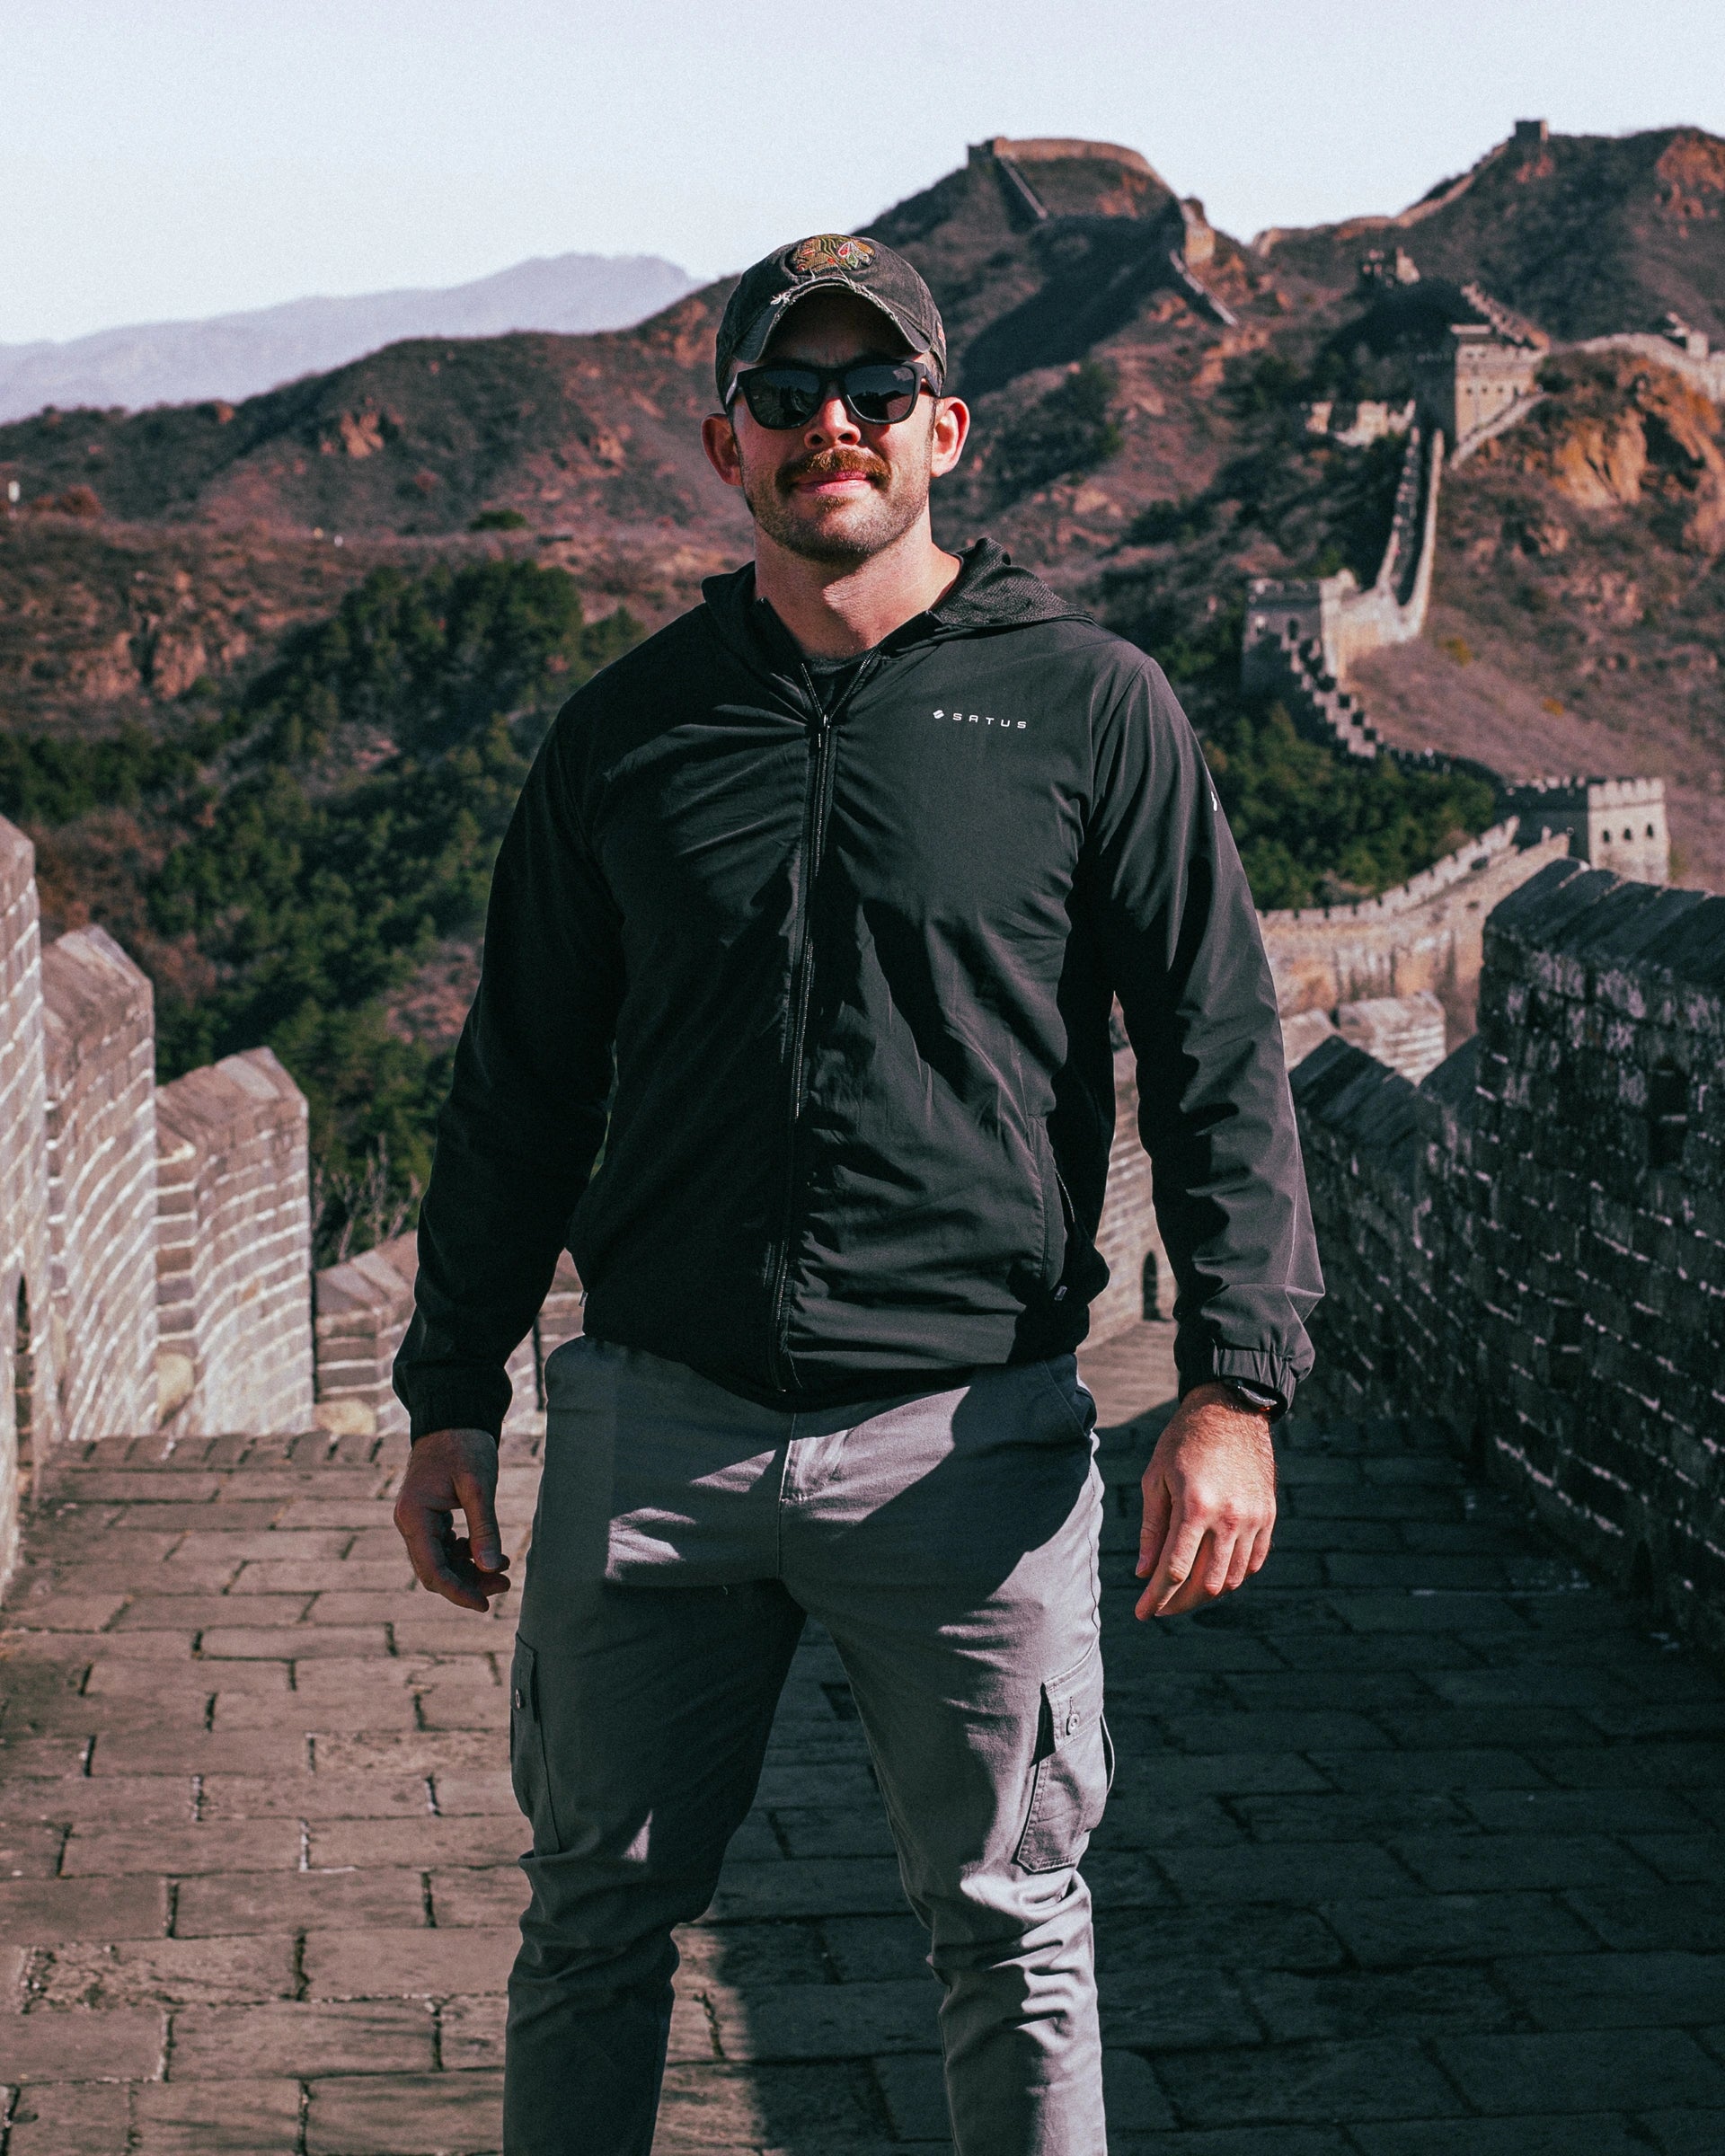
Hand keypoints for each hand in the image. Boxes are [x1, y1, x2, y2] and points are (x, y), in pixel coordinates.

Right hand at [393, 1427, 511, 1611]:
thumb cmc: (465, 1446)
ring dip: (469, 1570)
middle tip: (504, 1585)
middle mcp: (409, 1522)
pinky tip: (489, 1554)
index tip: (485, 1605)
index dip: (458, 1592)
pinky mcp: (429, 1515)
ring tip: (503, 1572)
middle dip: (468, 1583)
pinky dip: (466, 1554)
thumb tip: (490, 1569)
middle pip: (434, 1570)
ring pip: (440, 1561)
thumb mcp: (479, 1487)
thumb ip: (484, 1529)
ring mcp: (417, 1519)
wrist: (454, 1417)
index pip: (432, 1570)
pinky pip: (444, 1547)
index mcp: (414, 1516)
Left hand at [1135, 1381, 1276, 1619]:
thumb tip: (1144, 1573)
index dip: (1156, 1598)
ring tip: (1183, 1593)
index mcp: (1196, 1507)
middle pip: (1205, 1584)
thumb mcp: (1156, 1478)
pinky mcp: (1268, 1516)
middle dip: (1179, 1604)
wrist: (1231, 1410)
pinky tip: (1212, 1576)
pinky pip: (1253, 1563)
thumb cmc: (1184, 1441)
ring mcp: (1253, 1519)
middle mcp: (1229, 1518)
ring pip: (1232, 1579)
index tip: (1141, 1613)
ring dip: (1205, 1594)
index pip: (1174, 1570)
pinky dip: (1233, 1577)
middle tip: (1160, 1608)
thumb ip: (1152, 1529)